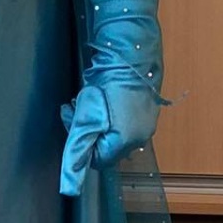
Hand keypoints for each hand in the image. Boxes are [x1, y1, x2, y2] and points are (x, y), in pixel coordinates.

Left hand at [58, 81, 163, 195]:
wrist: (131, 58)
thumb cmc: (110, 84)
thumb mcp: (87, 114)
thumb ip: (80, 141)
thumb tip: (73, 164)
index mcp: (126, 141)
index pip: (99, 160)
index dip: (83, 145)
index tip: (73, 125)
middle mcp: (140, 137)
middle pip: (108, 147)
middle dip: (90, 132)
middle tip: (78, 112)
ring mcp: (146, 124)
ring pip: (116, 134)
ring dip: (100, 123)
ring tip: (90, 103)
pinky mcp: (148, 111)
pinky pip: (127, 123)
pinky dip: (113, 116)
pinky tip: (105, 100)